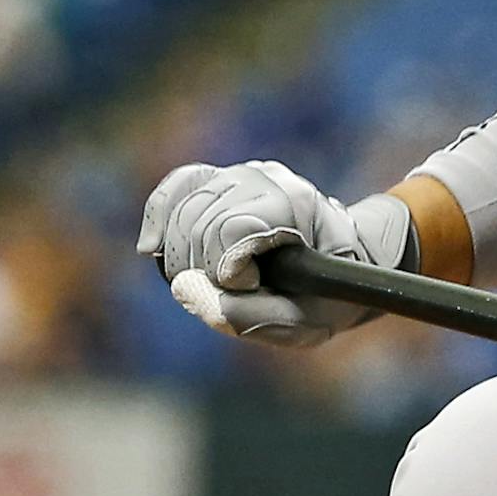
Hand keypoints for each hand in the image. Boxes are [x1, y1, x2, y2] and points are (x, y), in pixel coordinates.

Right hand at [136, 160, 410, 346]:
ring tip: (216, 276)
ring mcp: (243, 174)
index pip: (232, 228)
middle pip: (200, 221)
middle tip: (235, 288)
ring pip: (183, 209)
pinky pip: (176, 187)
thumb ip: (248, 317)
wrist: (344, 263)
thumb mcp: (306, 321)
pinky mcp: (221, 179)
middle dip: (205, 268)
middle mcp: (268, 178)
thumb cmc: (327, 294)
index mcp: (298, 204)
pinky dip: (160, 217)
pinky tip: (153, 247)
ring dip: (184, 254)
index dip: (230, 271)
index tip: (253, 285)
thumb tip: (185, 290)